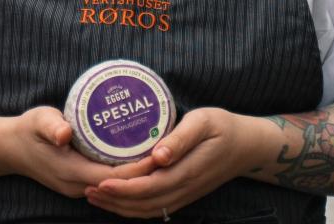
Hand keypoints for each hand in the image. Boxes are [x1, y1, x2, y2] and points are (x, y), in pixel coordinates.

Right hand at [0, 106, 158, 198]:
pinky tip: (138, 158)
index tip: (160, 153)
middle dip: (145, 172)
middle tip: (169, 152)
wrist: (8, 148)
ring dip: (137, 175)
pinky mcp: (78, 184)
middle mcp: (77, 186)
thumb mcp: (38, 121)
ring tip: (161, 155)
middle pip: (121, 185)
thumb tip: (64, 133)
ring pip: (116, 186)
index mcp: (72, 172)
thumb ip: (51, 126)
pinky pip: (107, 182)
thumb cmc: (26, 130)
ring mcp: (77, 188)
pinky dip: (124, 173)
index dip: (139, 169)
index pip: (115, 177)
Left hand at [85, 107, 272, 218]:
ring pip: (147, 210)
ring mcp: (184, 195)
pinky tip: (118, 199)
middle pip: (143, 203)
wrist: (247, 147)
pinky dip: (133, 207)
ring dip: (120, 207)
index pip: (148, 187)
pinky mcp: (184, 194)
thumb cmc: (223, 127)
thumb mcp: (204, 122)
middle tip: (86, 190)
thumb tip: (159, 156)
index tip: (99, 182)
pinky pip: (155, 208)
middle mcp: (184, 189)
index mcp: (186, 171)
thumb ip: (181, 139)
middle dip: (113, 201)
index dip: (122, 189)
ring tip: (94, 196)